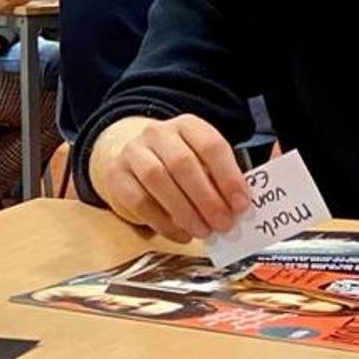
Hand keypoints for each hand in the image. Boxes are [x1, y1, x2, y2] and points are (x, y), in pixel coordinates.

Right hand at [91, 114, 249, 242]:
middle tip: (223, 223)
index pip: (210, 145)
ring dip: (184, 211)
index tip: (241, 204)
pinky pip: (138, 200)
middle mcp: (157, 133)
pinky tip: (181, 234)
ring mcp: (133, 152)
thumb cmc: (179, 163)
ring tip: (202, 231)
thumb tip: (238, 209)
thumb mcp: (202, 161)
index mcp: (187, 125)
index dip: (228, 176)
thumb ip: (220, 180)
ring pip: (157, 179)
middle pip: (182, 163)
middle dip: (206, 198)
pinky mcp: (117, 174)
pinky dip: (163, 222)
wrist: (137, 156)